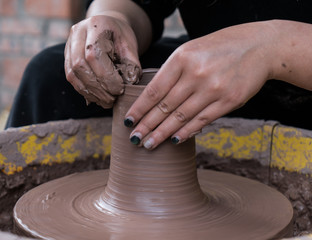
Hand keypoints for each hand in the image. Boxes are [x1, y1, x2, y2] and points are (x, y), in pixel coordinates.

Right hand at [65, 15, 140, 107]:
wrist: (108, 26)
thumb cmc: (121, 37)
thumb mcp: (130, 46)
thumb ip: (131, 64)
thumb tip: (130, 84)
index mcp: (95, 25)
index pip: (94, 55)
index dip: (106, 76)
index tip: (119, 90)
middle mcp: (77, 33)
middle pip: (80, 65)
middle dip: (97, 87)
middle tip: (112, 100)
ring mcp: (68, 45)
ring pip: (72, 74)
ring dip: (90, 92)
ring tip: (106, 102)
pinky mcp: (67, 57)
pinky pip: (71, 78)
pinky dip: (84, 91)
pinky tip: (97, 98)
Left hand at [125, 21, 276, 148]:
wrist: (258, 47)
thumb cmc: (219, 48)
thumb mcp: (191, 50)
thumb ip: (173, 72)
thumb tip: (155, 99)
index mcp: (182, 58)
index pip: (154, 90)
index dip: (139, 108)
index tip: (129, 121)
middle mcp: (196, 74)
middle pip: (164, 106)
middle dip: (147, 125)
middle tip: (135, 139)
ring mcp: (213, 89)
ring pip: (181, 117)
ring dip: (162, 133)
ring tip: (149, 143)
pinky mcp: (229, 101)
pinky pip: (202, 120)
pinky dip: (186, 132)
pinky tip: (174, 140)